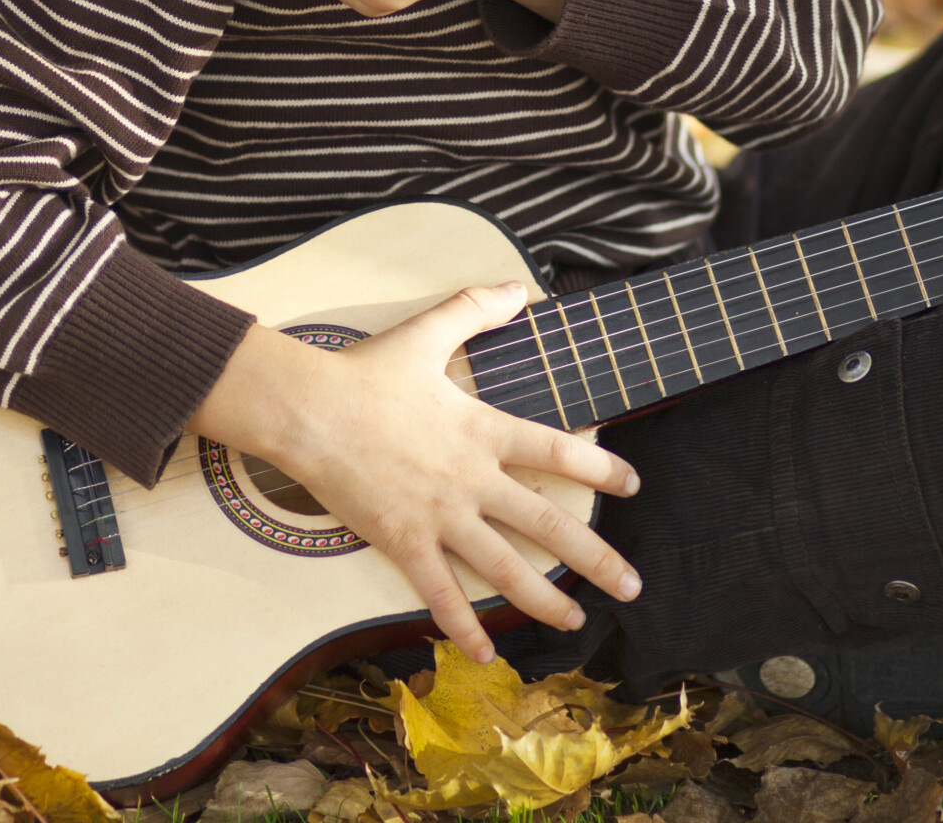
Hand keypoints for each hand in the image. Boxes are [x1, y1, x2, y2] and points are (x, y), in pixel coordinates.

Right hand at [189, 284, 639, 661]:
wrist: (309, 410)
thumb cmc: (365, 372)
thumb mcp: (426, 332)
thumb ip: (475, 308)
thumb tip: (520, 288)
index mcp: (482, 429)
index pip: (556, 451)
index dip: (600, 467)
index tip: (634, 484)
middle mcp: (471, 478)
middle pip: (546, 524)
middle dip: (595, 558)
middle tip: (632, 586)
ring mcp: (439, 515)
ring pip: (504, 567)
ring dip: (544, 599)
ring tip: (575, 621)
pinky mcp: (403, 540)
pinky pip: (439, 591)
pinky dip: (464, 625)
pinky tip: (486, 653)